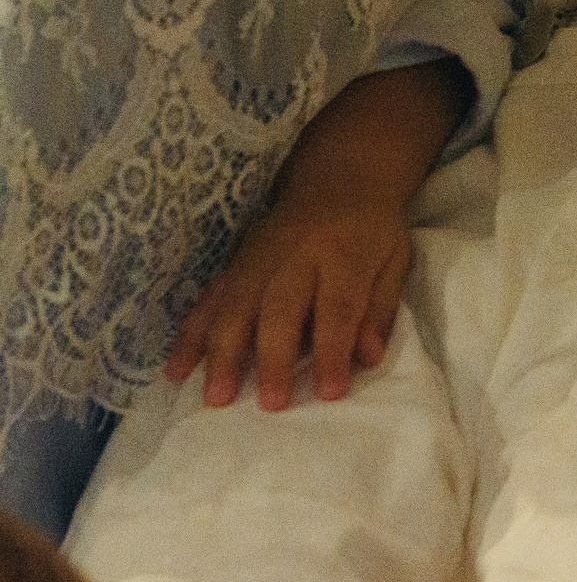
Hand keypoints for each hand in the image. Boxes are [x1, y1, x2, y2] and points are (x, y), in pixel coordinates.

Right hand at [166, 191, 409, 410]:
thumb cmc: (373, 229)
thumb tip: (368, 358)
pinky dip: (190, 334)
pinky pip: (208, 298)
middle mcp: (295, 254)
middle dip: (271, 357)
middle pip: (280, 308)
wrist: (339, 177)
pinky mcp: (233, 261)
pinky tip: (176, 369)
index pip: (337, 308)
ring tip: (214, 397)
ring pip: (235, 305)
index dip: (333, 351)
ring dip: (221, 353)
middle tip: (269, 404)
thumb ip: (380, 308)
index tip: (330, 394)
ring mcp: (258, 256)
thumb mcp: (394, 260)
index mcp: (343, 253)